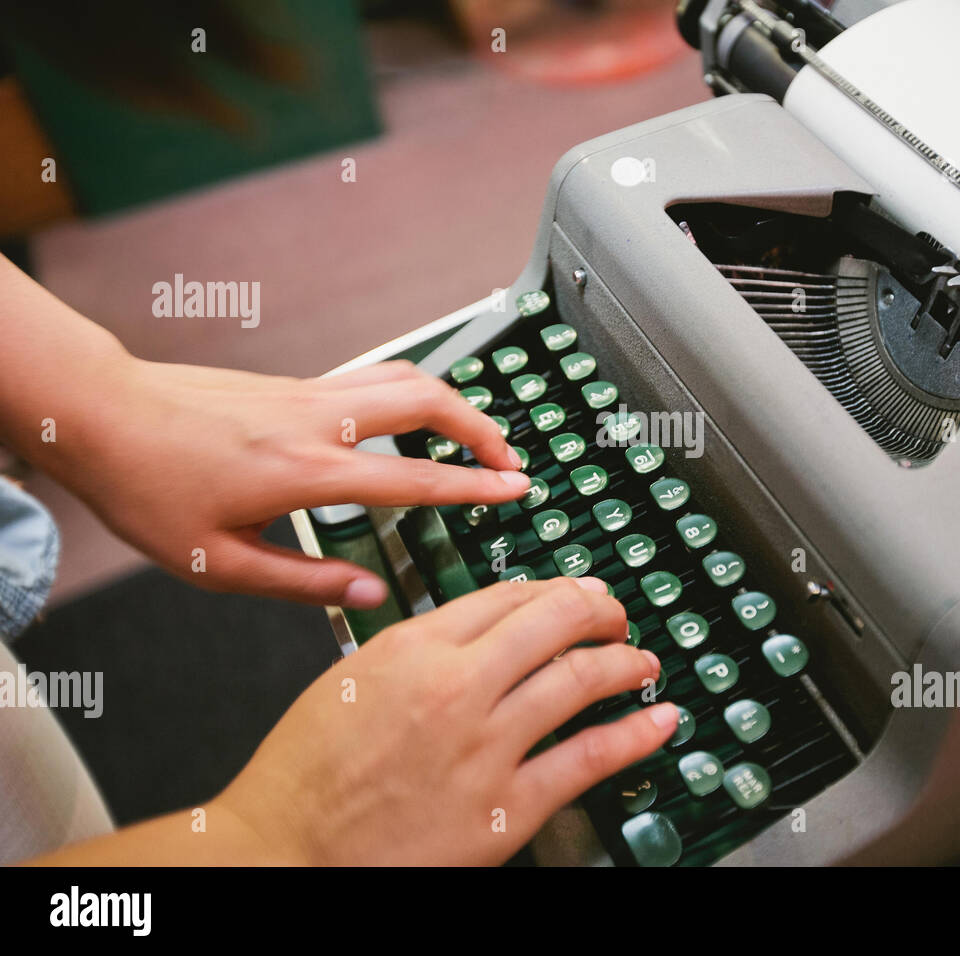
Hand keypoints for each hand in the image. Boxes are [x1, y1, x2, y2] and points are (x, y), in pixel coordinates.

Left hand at [40, 354, 528, 606]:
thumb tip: (370, 593)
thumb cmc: (148, 486)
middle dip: (481, 426)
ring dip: (451, 402)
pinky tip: (409, 422)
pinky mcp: (293, 383)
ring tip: (475, 434)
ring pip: (402, 377)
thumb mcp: (218, 563)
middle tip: (510, 457)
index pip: (414, 475)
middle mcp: (316, 420)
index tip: (516, 488)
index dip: (474, 484)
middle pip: (425, 400)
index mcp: (304, 471)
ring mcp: (306, 392)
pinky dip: (411, 394)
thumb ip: (303, 582)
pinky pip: (372, 378)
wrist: (101, 413)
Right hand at [214, 578, 678, 864]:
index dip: (554, 590)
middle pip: (554, 622)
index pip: (506, 596)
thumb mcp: (351, 680)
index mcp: (412, 647)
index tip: (574, 594)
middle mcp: (456, 686)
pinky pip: (586, 759)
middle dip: (599, 612)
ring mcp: (485, 746)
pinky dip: (633, 735)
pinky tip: (656, 721)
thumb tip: (475, 637)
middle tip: (618, 617)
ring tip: (644, 663)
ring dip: (625, 664)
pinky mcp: (504, 807)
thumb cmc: (303, 777)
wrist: (280, 852)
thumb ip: (417, 651)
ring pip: (580, 681)